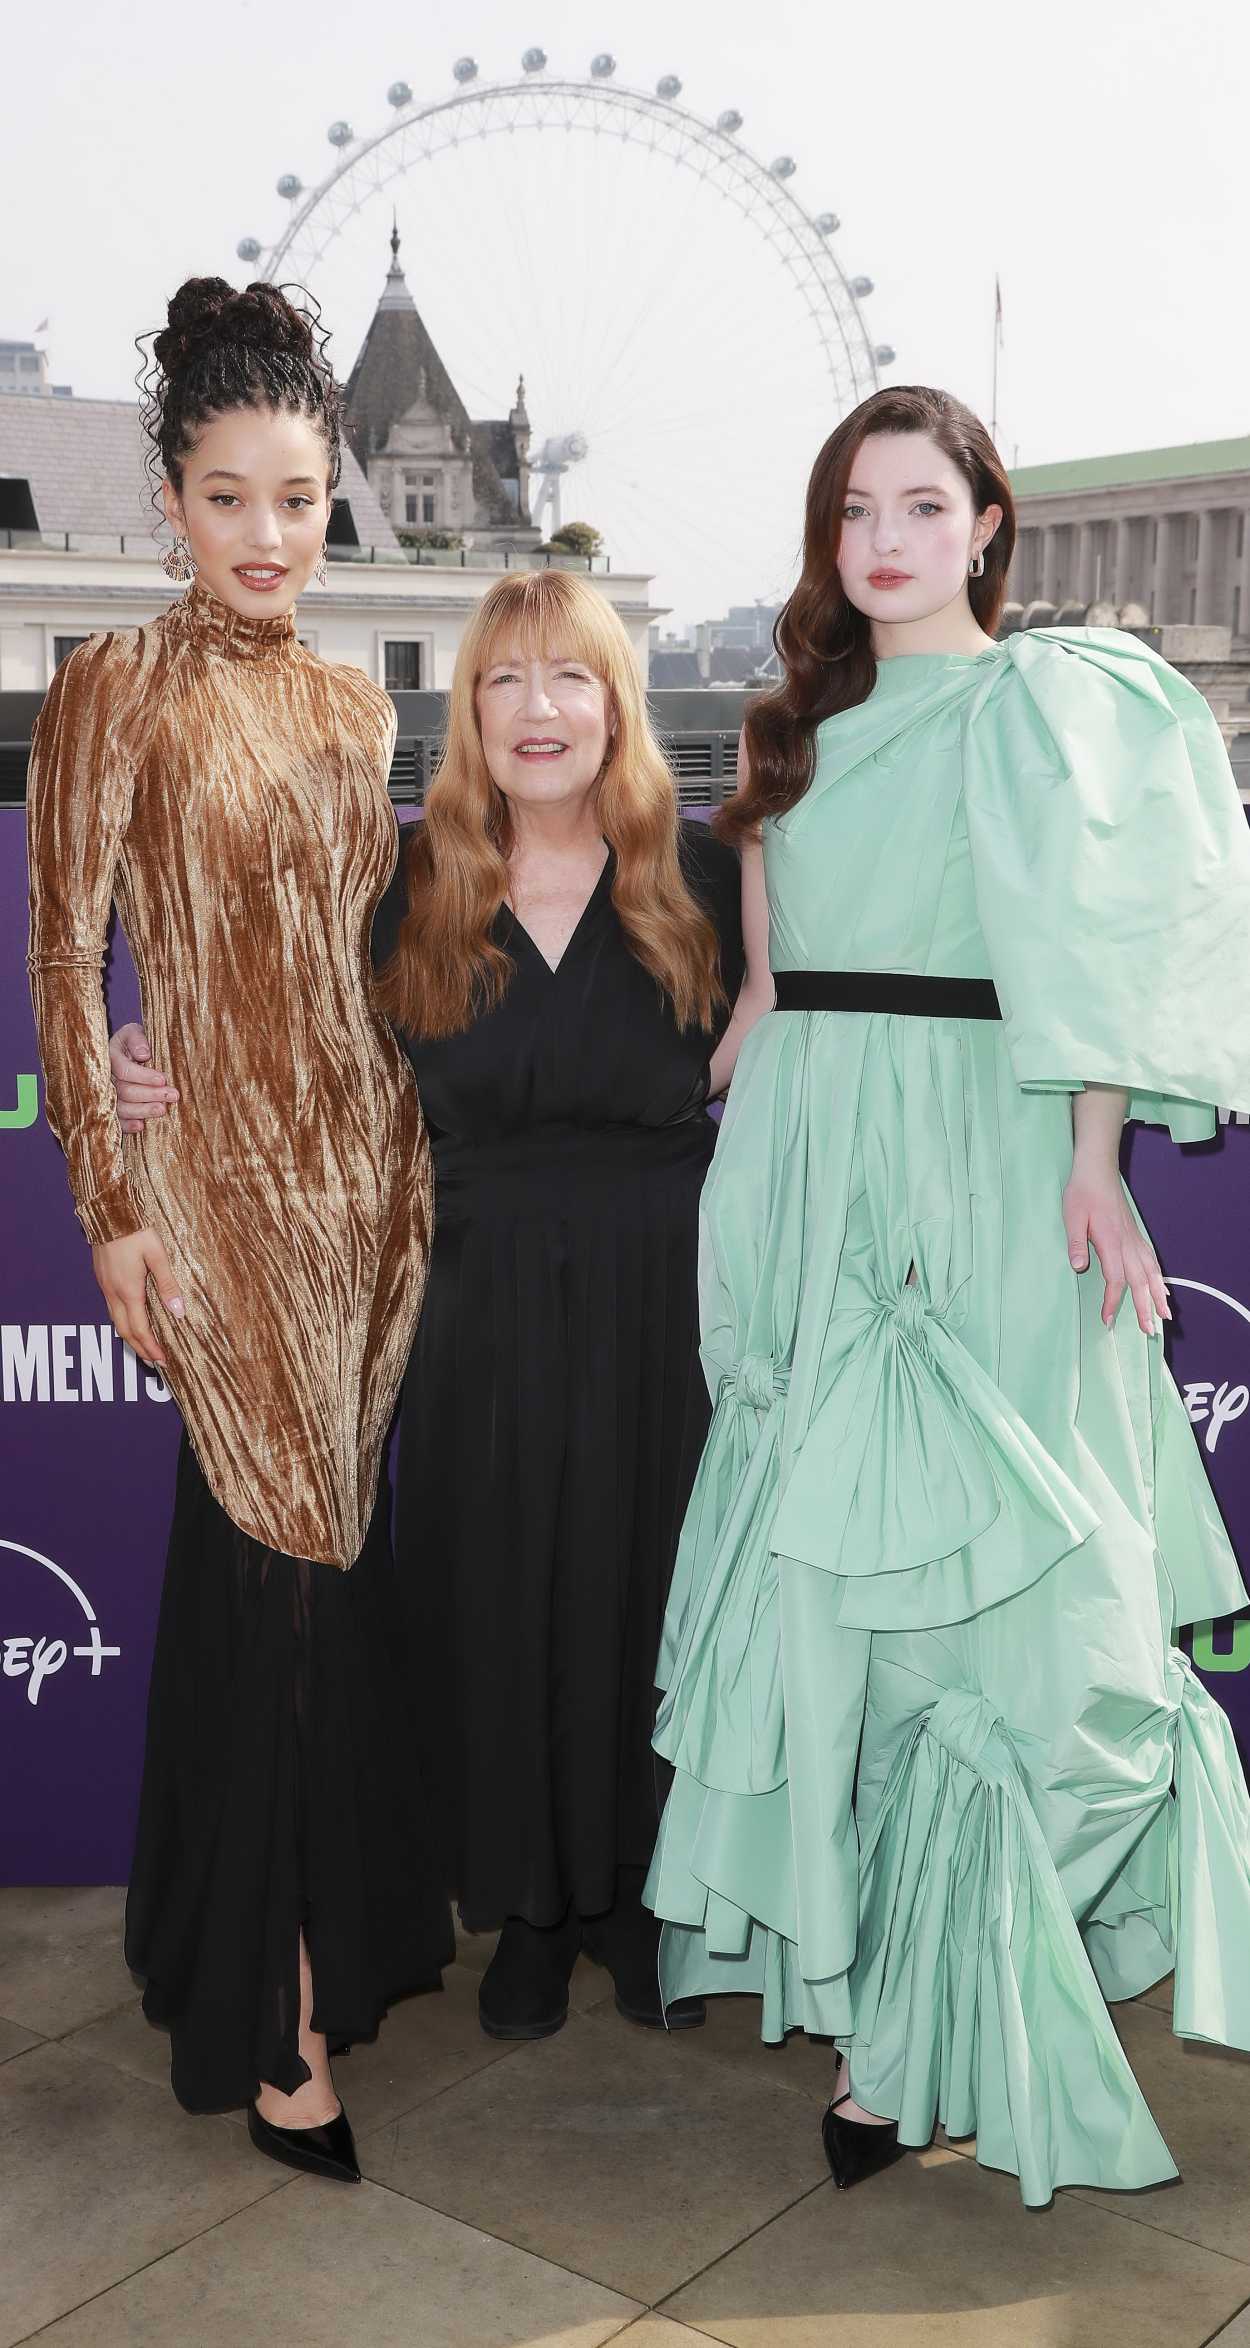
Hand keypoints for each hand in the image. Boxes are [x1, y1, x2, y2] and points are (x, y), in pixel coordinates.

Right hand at [92, 1229, 183, 1369]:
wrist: (109, 1211)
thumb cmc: (135, 1229)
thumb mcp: (157, 1254)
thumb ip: (168, 1283)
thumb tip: (178, 1312)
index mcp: (128, 1290)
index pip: (139, 1329)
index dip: (151, 1347)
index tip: (163, 1360)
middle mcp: (113, 1292)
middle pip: (124, 1331)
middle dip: (140, 1349)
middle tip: (155, 1362)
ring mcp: (105, 1285)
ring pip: (115, 1321)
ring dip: (130, 1337)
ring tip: (145, 1347)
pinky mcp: (102, 1278)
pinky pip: (111, 1309)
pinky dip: (123, 1322)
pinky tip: (132, 1321)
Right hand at [109, 1021, 176, 1134]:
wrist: (127, 1052)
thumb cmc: (134, 1042)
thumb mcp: (134, 1032)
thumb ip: (137, 1039)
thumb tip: (144, 1054)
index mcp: (110, 1057)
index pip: (123, 1070)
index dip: (143, 1076)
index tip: (162, 1079)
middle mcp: (106, 1078)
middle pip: (124, 1091)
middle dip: (150, 1094)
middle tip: (173, 1095)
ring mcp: (107, 1095)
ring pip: (120, 1108)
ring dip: (142, 1111)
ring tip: (162, 1110)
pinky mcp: (111, 1109)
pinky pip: (116, 1121)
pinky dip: (127, 1125)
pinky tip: (141, 1126)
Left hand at [1062, 1168, 1169, 1334]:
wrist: (1097, 1171)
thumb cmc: (1082, 1193)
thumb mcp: (1072, 1216)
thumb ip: (1076, 1242)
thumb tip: (1078, 1267)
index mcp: (1111, 1241)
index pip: (1115, 1279)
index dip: (1112, 1301)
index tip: (1107, 1319)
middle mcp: (1127, 1242)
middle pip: (1140, 1281)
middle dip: (1145, 1307)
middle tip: (1149, 1331)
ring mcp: (1134, 1238)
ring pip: (1151, 1272)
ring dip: (1159, 1295)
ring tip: (1165, 1315)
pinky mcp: (1135, 1234)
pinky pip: (1151, 1260)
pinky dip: (1159, 1277)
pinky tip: (1162, 1288)